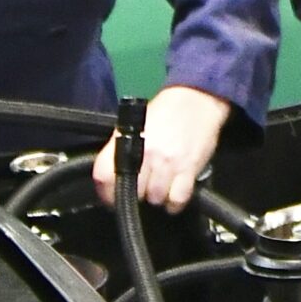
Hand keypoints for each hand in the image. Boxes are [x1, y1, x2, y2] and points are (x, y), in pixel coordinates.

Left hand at [94, 84, 230, 212]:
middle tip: (144, 186)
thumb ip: (121, 149)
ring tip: (162, 185)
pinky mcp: (188, 170)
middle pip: (134, 192)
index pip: (104, 177)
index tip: (111, 197)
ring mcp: (168, 163)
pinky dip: (174, 201)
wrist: (196, 100)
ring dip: (158, 196)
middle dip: (138, 193)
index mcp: (127, 141)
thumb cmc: (165, 112)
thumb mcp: (134, 125)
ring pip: (155, 198)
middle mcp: (146, 154)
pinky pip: (176, 199)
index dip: (106, 192)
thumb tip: (114, 174)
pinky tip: (174, 193)